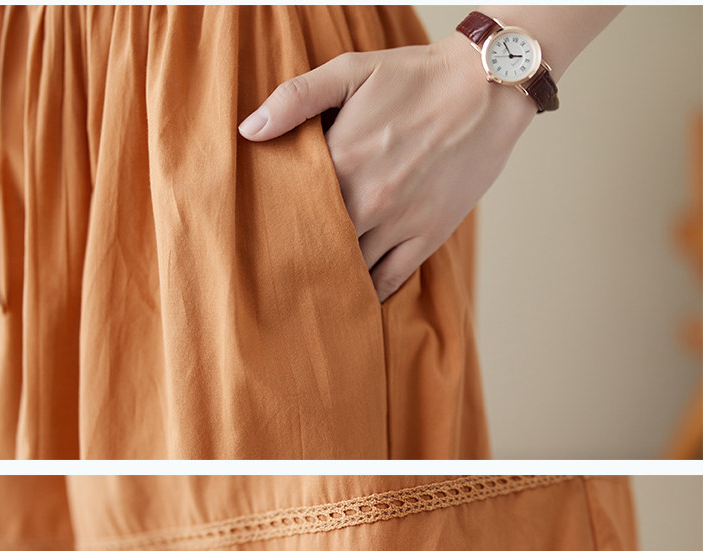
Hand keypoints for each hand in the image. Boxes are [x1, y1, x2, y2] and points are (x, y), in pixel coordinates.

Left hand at [238, 31, 535, 303]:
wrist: (488, 87)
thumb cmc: (417, 76)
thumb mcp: (351, 70)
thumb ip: (296, 98)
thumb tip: (249, 130)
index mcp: (341, 160)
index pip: (292, 209)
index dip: (275, 226)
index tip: (260, 237)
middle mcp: (367, 200)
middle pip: (318, 247)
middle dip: (299, 259)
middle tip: (279, 272)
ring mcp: (399, 223)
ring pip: (352, 269)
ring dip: (332, 277)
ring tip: (312, 287)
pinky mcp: (427, 237)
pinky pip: (390, 280)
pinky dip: (369, 291)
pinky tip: (354, 294)